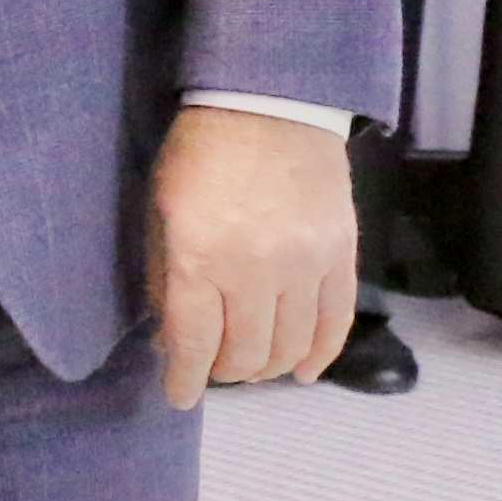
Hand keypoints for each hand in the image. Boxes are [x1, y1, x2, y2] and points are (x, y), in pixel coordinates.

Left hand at [146, 105, 357, 409]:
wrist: (269, 103)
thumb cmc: (200, 153)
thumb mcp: (160, 209)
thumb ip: (163, 276)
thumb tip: (170, 339)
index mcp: (197, 256)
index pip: (194, 344)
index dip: (186, 380)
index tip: (179, 397)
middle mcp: (254, 270)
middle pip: (244, 354)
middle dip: (224, 372)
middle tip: (212, 368)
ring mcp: (304, 265)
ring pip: (290, 347)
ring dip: (267, 367)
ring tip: (250, 366)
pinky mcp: (341, 256)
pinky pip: (335, 324)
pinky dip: (319, 356)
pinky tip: (302, 370)